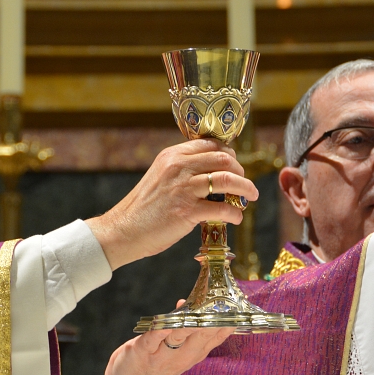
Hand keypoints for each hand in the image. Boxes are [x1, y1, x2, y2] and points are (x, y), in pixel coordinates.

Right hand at [85, 139, 258, 269]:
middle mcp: (179, 167)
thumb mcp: (160, 177)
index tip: (236, 166)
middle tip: (245, 183)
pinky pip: (222, 208)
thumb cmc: (143, 208)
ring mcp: (184, 188)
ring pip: (229, 180)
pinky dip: (235, 214)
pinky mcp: (187, 211)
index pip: (210, 144)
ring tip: (250, 197)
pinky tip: (235, 218)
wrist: (123, 230)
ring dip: (246, 189)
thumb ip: (182, 170)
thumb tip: (212, 172)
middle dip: (241, 171)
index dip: (229, 153)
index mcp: (172, 156)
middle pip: (224, 158)